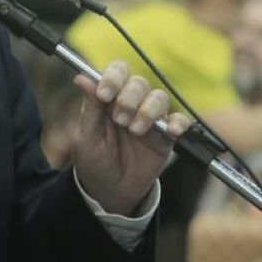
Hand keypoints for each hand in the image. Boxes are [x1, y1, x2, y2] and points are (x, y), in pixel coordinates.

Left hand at [70, 62, 192, 215]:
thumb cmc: (94, 160)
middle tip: (119, 120)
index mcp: (110, 98)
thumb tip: (81, 76)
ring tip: (134, 130)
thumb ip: (90, 107)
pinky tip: (170, 131)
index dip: (114, 77)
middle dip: (129, 98)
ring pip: (159, 97)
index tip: (105, 95)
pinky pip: (180, 121)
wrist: (109, 190)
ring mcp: (150, 118)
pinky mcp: (166, 136)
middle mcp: (131, 103)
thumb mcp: (85, 136)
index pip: (118, 71)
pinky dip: (178, 122)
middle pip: (139, 83)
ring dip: (147, 110)